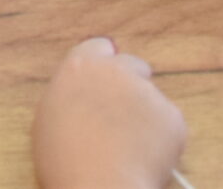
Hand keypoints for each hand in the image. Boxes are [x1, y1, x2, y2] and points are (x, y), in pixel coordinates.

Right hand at [33, 36, 187, 188]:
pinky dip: (162, 139)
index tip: (106, 83)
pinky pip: (169, 124)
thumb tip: (85, 98)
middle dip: (130, 86)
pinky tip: (145, 158)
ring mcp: (146, 91)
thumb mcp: (49, 118)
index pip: (99, 47)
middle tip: (122, 118)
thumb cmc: (64, 161)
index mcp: (79, 68)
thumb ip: (72, 95)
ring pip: (151, 98)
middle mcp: (115, 70)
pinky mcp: (172, 116)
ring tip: (130, 148)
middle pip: (132, 66)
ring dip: (145, 115)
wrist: (97, 185)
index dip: (105, 66)